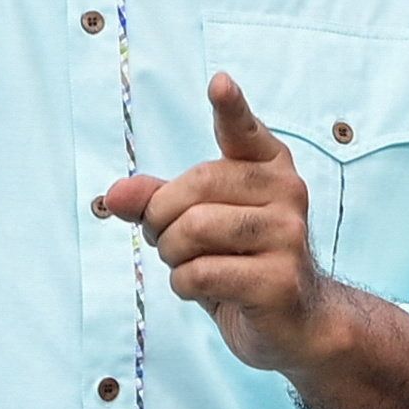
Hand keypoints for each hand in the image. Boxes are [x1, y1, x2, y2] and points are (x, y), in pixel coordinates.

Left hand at [99, 76, 327, 373]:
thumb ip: (154, 200)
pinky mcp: (280, 280)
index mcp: (268, 167)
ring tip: (189, 266)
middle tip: (169, 241)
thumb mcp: (194, 225)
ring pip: (192, 231)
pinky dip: (184, 286)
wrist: (294, 324)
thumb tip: (114, 195)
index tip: (218, 84)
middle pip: (192, 189)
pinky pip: (199, 273)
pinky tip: (206, 290)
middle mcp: (287, 192)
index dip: (230, 108)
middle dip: (161, 220)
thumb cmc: (238, 264)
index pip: (243, 131)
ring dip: (172, 256)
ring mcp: (289, 235)